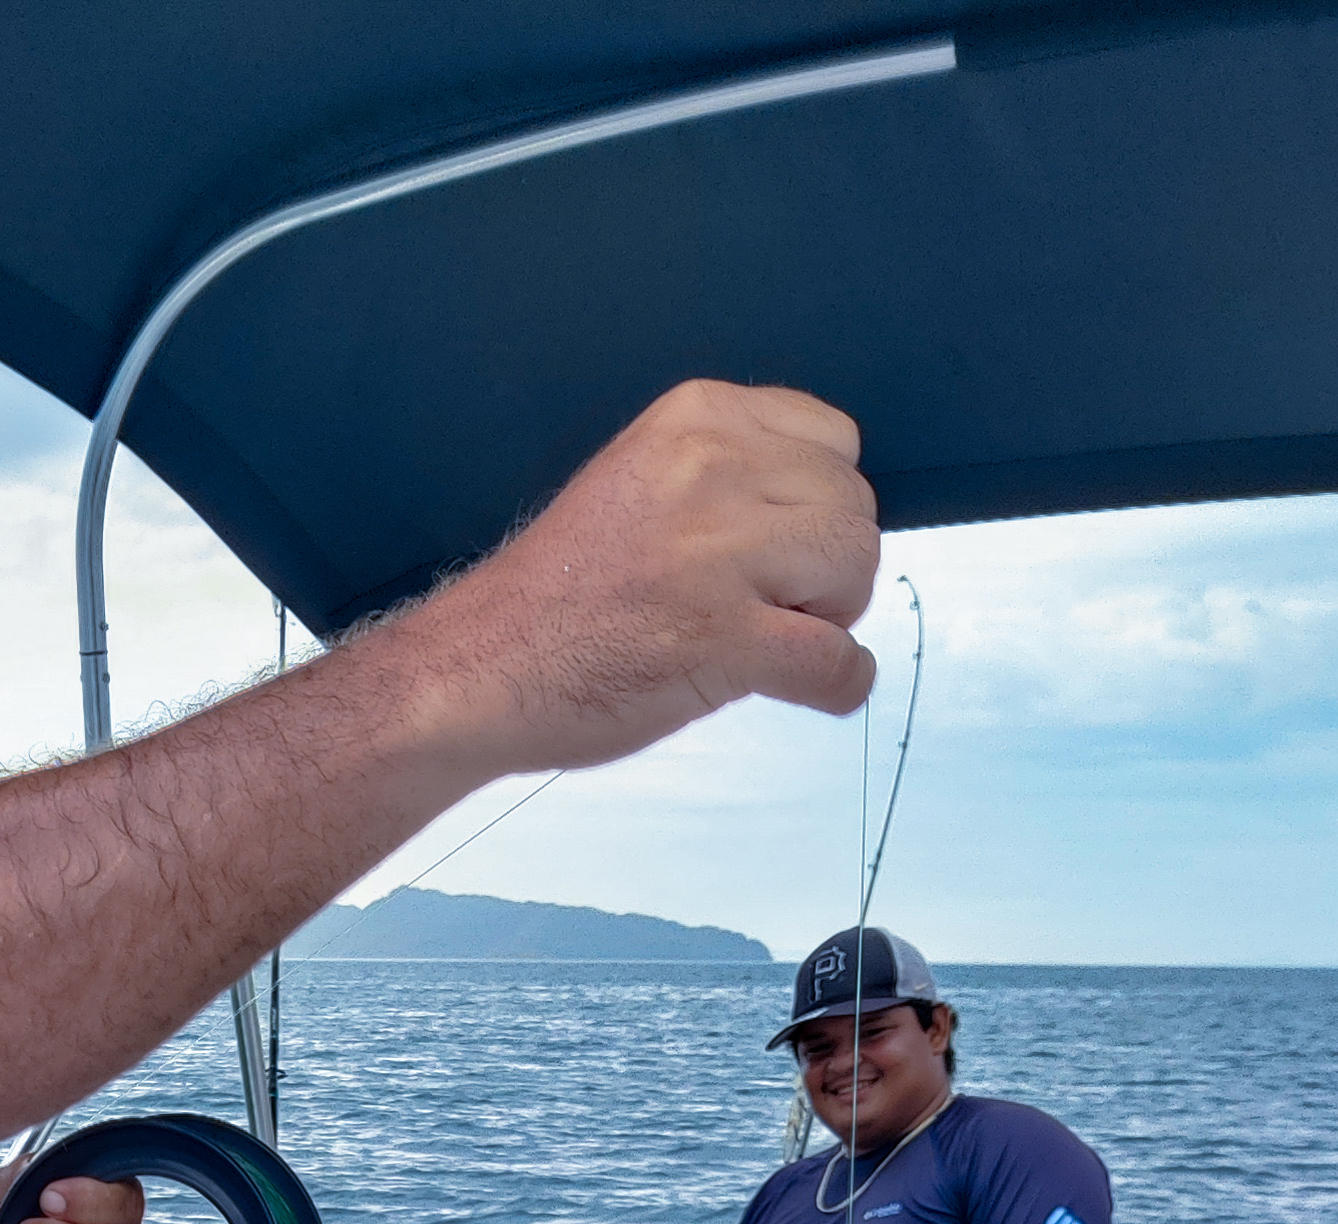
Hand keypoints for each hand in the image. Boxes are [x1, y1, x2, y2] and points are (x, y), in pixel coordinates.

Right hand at [425, 379, 878, 779]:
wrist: (481, 669)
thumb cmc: (561, 591)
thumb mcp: (646, 477)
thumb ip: (729, 474)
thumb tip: (817, 515)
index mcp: (696, 419)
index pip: (835, 440)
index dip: (818, 503)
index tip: (772, 548)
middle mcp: (711, 470)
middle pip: (854, 507)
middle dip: (830, 565)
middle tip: (770, 606)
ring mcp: (717, 556)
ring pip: (856, 570)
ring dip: (832, 618)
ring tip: (769, 640)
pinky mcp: (721, 641)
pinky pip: (834, 661)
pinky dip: (837, 685)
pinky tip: (806, 689)